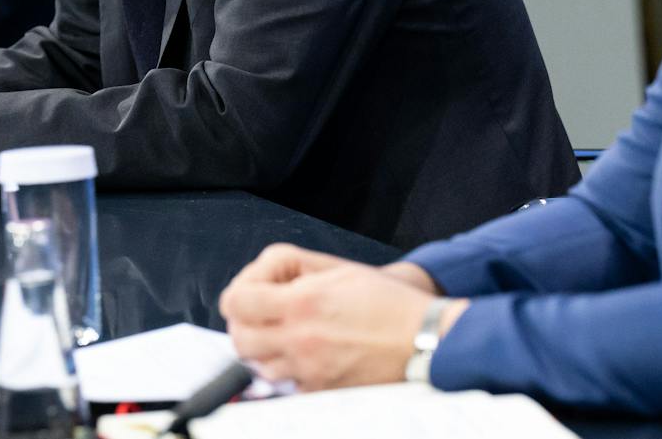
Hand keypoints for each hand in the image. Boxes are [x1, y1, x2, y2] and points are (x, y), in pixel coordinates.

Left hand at [220, 244, 464, 390]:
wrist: (425, 338)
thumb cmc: (387, 301)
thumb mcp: (336, 269)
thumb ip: (291, 270)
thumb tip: (260, 279)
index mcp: (301, 305)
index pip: (236, 302)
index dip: (239, 292)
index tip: (254, 289)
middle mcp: (300, 341)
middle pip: (239, 339)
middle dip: (244, 323)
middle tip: (261, 312)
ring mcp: (309, 372)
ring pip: (258, 367)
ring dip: (263, 349)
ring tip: (284, 332)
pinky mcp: (322, 392)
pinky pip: (287, 385)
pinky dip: (288, 370)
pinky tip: (306, 353)